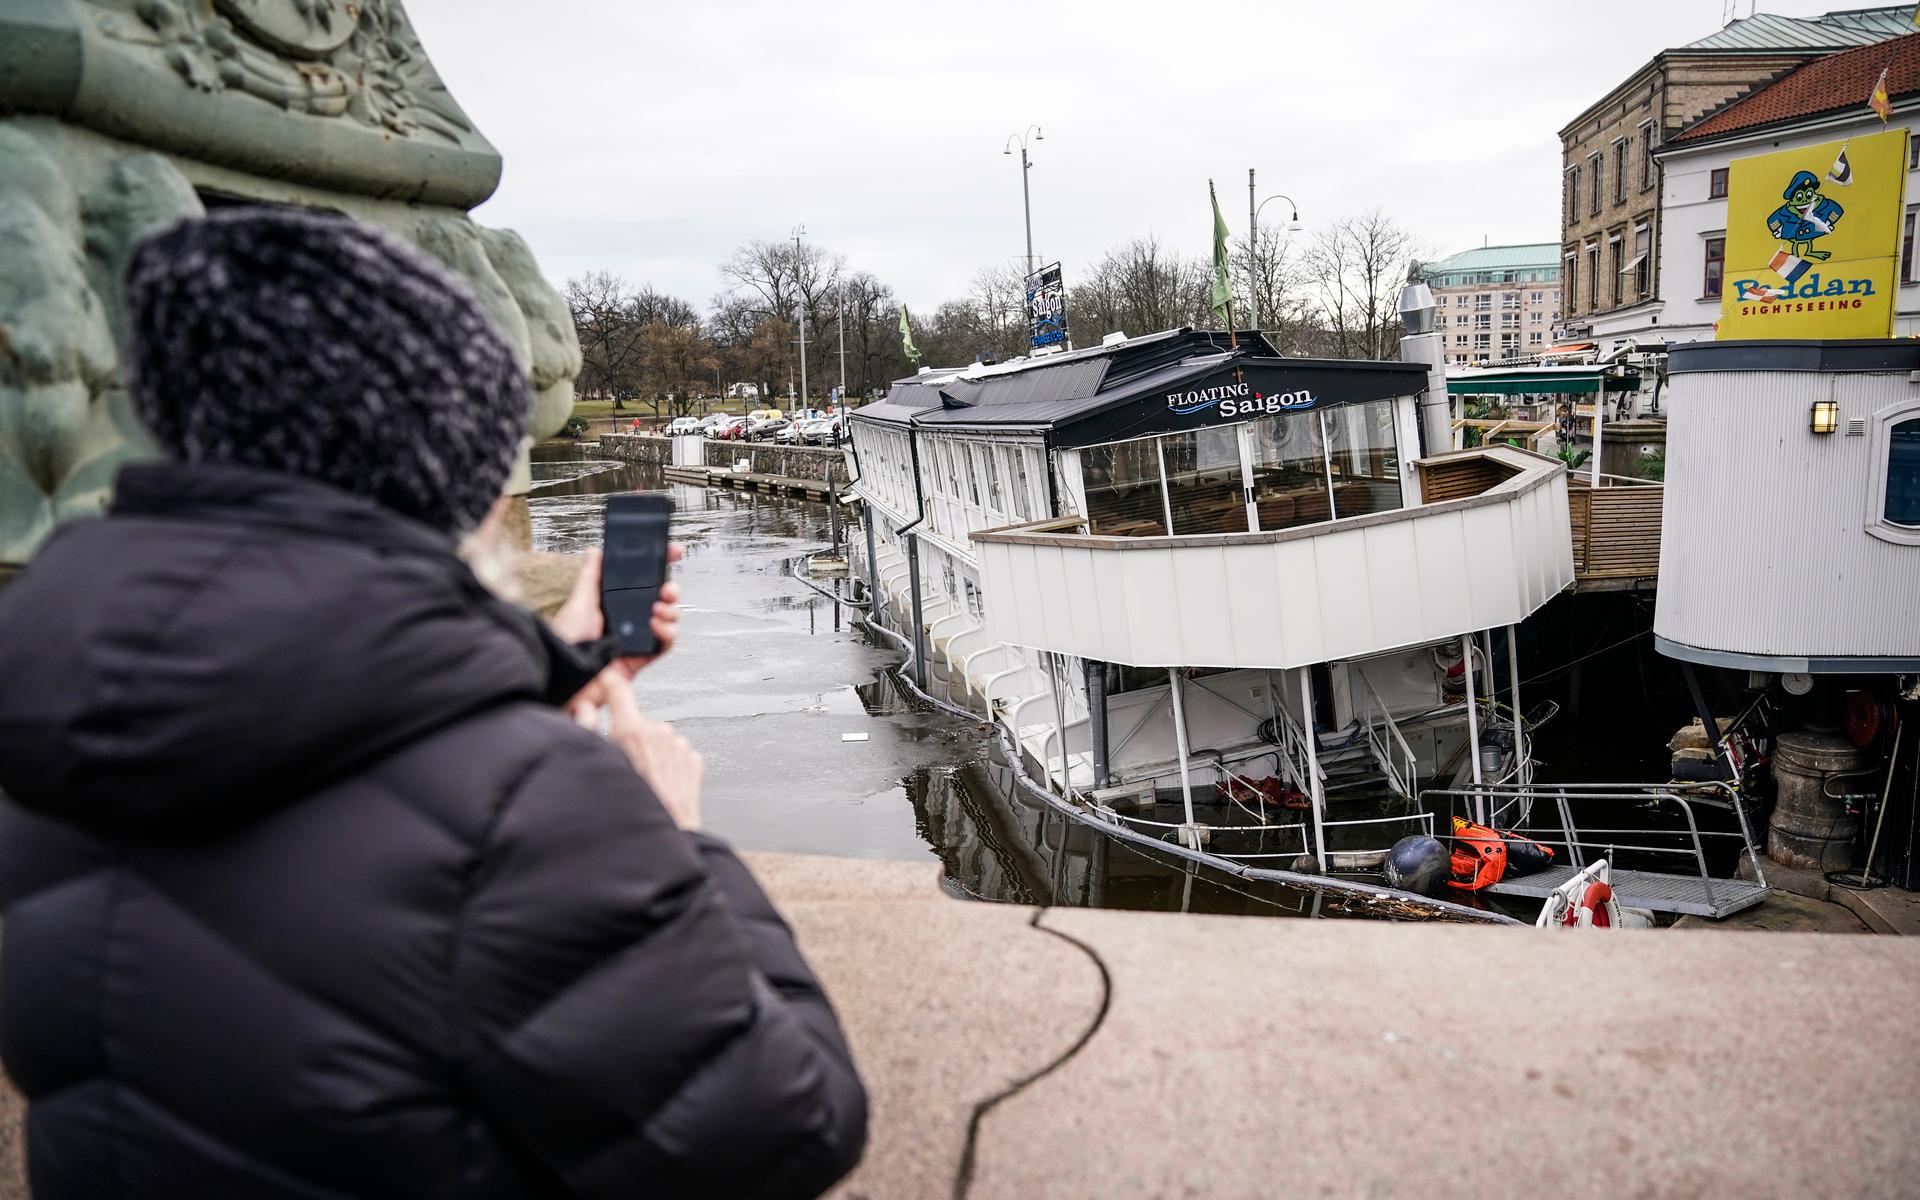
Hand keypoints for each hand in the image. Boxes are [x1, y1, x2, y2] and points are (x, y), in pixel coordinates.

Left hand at [549, 544, 683, 677]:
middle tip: (667, 589)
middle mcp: (629, 619)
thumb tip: (595, 551)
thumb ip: (590, 577)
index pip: (642, 581)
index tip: (673, 552)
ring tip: (657, 609)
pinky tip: (656, 626)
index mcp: (615, 603)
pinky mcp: (644, 656)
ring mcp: (639, 637)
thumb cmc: (566, 642)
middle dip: (671, 590)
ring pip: (669, 619)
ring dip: (670, 611)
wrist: (567, 674)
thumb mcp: (578, 603)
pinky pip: (666, 643)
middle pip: (661, 599)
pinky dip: (667, 633)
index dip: (660, 566)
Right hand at [581, 669, 703, 830]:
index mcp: (631, 731)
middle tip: (624, 764)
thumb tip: (582, 709)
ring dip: (651, 752)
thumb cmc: (628, 808)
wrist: (665, 834)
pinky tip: (660, 783)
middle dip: (630, 737)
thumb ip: (586, 730)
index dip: (610, 683)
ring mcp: (679, 746)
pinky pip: (676, 754)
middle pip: (638, 723)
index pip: (618, 690)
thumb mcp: (598, 763)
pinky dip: (668, 764)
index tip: (607, 680)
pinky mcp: (693, 760)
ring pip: (659, 739)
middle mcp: (658, 733)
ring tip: (643, 779)